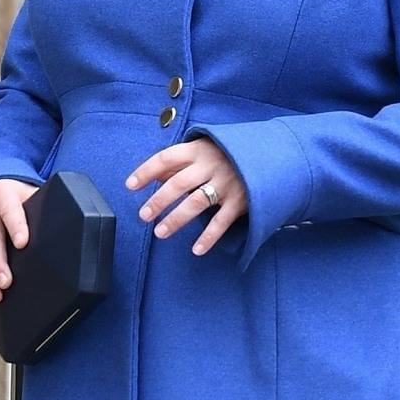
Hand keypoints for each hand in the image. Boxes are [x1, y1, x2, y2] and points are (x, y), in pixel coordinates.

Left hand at [126, 140, 245, 254]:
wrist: (268, 154)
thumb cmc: (227, 154)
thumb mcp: (203, 150)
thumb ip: (180, 163)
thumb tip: (154, 176)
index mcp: (198, 150)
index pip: (166, 158)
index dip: (146, 171)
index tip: (130, 186)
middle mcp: (211, 165)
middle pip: (179, 183)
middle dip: (158, 201)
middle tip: (143, 215)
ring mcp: (227, 183)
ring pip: (197, 202)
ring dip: (176, 219)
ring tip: (160, 232)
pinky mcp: (240, 200)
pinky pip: (221, 221)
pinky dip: (209, 237)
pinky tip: (196, 249)